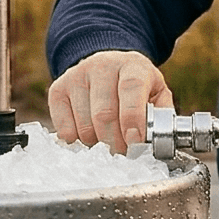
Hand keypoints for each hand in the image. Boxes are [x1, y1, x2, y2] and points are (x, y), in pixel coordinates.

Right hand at [48, 49, 171, 151]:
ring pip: (84, 124)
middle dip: (115, 142)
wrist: (108, 67)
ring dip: (98, 143)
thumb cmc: (136, 87)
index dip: (133, 117)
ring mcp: (76, 76)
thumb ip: (160, 116)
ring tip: (108, 141)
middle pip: (104, 113)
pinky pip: (64, 127)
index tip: (135, 141)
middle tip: (124, 152)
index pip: (131, 88)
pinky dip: (77, 141)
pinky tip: (89, 136)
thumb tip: (157, 141)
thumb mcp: (157, 93)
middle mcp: (102, 65)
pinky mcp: (58, 90)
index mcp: (132, 65)